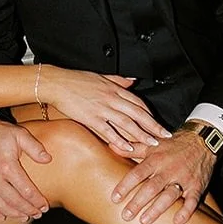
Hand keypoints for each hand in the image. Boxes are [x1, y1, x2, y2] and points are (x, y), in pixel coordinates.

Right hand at [0, 110, 51, 219]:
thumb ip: (35, 147)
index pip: (26, 191)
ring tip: (24, 216)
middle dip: (29, 210)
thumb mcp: (18, 134)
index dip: (37, 201)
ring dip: (13, 214)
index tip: (44, 206)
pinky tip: (0, 216)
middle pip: (14, 202)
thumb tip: (48, 159)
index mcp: (6, 165)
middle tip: (37, 214)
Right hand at [43, 68, 170, 156]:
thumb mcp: (101, 76)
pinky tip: (127, 147)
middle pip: (137, 113)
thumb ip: (119, 80)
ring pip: (127, 123)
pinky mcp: (91, 118)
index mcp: (114, 89)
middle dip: (153, 126)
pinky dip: (118, 139)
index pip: (138, 102)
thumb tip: (133, 80)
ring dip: (141, 134)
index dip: (150, 114)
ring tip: (152, 144)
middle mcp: (111, 98)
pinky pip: (108, 130)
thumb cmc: (77, 80)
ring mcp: (102, 108)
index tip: (158, 123)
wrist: (57, 82)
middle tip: (164, 136)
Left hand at [110, 128, 215, 223]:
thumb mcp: (152, 145)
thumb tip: (110, 146)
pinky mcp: (197, 185)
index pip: (138, 173)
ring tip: (144, 221)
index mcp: (156, 159)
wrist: (202, 140)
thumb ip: (132, 148)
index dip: (125, 185)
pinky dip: (186, 211)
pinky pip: (192, 200)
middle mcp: (169, 169)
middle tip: (125, 216)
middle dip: (138, 202)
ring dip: (157, 209)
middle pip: (151, 187)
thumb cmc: (173, 145)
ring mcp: (184, 178)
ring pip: (169, 195)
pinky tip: (177, 221)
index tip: (114, 198)